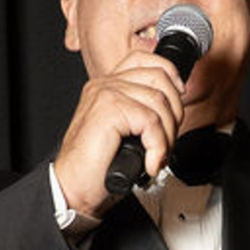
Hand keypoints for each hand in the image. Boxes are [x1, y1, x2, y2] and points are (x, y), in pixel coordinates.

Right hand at [53, 49, 186, 218]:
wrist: (72, 189)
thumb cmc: (96, 168)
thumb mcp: (125, 132)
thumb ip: (141, 112)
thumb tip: (173, 106)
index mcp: (107, 86)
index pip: (145, 60)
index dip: (169, 74)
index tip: (177, 98)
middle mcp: (104, 85)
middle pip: (159, 77)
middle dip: (174, 112)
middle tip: (166, 140)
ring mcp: (105, 95)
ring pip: (159, 101)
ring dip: (167, 135)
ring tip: (157, 155)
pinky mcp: (108, 110)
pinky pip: (151, 121)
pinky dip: (158, 146)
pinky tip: (150, 163)